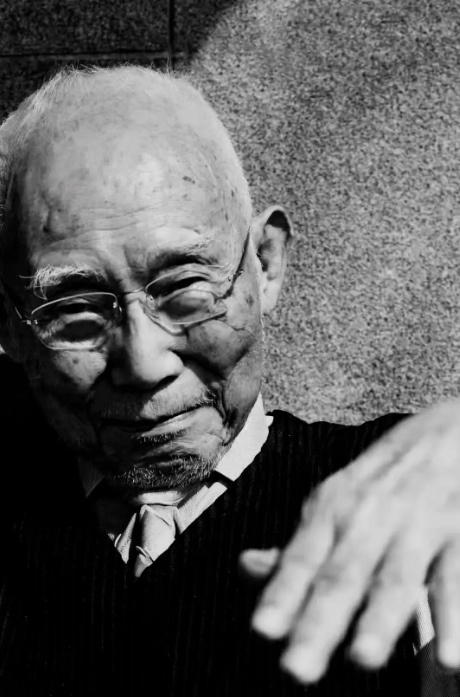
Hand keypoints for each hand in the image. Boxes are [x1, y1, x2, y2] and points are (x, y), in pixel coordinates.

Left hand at [240, 400, 459, 683]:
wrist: (448, 432)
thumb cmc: (383, 477)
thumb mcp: (335, 500)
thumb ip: (298, 545)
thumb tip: (247, 567)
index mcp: (332, 510)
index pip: (302, 559)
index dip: (281, 593)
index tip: (262, 630)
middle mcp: (369, 517)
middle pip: (342, 575)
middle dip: (320, 621)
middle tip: (297, 668)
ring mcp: (416, 523)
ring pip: (396, 576)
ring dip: (380, 617)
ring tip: (363, 657)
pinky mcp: (459, 531)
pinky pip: (456, 576)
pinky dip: (455, 614)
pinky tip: (450, 653)